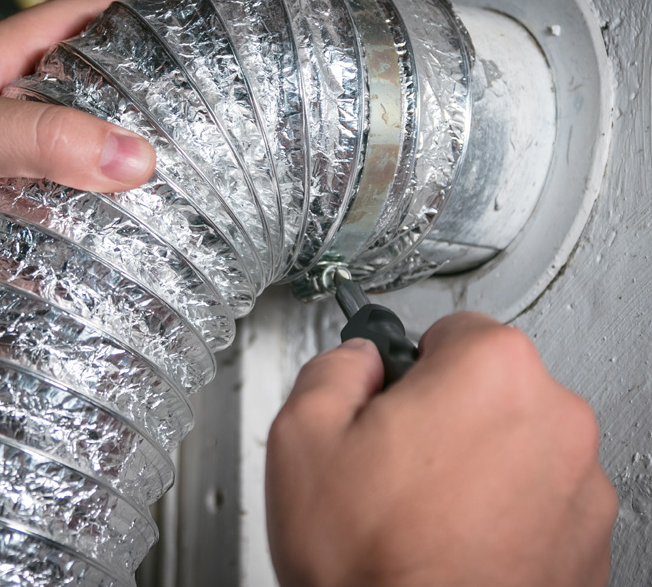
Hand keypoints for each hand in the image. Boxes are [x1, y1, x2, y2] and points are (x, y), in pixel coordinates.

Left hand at [0, 0, 154, 343]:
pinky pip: (34, 224)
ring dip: (100, 188)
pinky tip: (97, 253)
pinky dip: (65, 236)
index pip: (77, 21)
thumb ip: (39, 138)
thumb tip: (128, 156)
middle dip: (131, 118)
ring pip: (61, 171)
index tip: (184, 37)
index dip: (132, 18)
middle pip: (80, 103)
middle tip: (187, 140)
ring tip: (159, 204)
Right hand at [265, 312, 617, 586]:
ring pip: (514, 443)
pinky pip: (539, 500)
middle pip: (488, 386)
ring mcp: (581, 486)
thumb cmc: (369, 560)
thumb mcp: (301, 433)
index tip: (391, 399)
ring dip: (476, 463)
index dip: (408, 365)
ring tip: (422, 512)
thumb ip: (333, 366)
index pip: (451, 329)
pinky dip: (504, 513)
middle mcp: (554, 419)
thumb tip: (356, 360)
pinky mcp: (589, 543)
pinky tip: (455, 542)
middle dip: (443, 412)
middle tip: (394, 463)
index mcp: (491, 371)